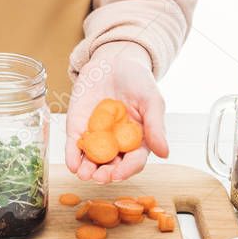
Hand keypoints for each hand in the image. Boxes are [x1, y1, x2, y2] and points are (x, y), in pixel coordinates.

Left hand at [66, 44, 168, 182]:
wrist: (114, 61)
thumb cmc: (137, 80)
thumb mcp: (151, 100)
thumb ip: (156, 126)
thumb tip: (165, 154)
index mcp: (138, 140)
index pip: (134, 161)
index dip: (127, 170)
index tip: (119, 174)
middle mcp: (117, 144)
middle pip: (112, 165)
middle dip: (105, 174)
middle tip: (100, 178)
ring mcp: (97, 137)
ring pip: (92, 160)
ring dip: (88, 170)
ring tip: (84, 174)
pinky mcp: (79, 128)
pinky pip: (74, 146)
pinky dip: (72, 156)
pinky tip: (72, 164)